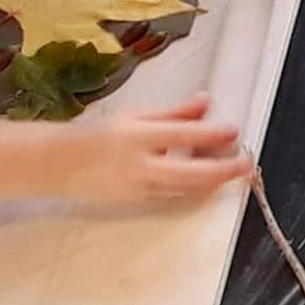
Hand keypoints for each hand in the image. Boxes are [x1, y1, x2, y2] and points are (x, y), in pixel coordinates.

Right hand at [51, 95, 250, 202]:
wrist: (58, 165)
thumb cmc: (99, 135)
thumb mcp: (135, 115)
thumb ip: (173, 113)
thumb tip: (206, 101)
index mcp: (135, 136)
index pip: (180, 136)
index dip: (210, 134)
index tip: (234, 130)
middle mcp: (138, 166)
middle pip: (189, 174)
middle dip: (221, 171)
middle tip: (246, 164)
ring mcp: (138, 188)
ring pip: (184, 188)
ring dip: (211, 180)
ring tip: (232, 169)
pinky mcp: (138, 202)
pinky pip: (173, 195)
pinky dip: (193, 186)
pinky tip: (208, 177)